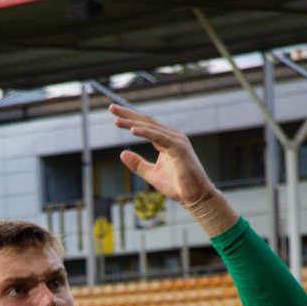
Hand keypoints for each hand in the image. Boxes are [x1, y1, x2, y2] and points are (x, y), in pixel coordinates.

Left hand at [110, 104, 237, 236]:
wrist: (196, 197)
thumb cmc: (177, 186)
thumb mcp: (151, 174)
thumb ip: (138, 164)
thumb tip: (122, 153)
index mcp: (165, 140)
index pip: (145, 125)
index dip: (130, 119)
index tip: (114, 114)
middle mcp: (172, 136)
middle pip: (147, 121)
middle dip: (128, 114)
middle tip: (111, 108)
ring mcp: (177, 141)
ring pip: (151, 128)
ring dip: (133, 123)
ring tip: (117, 121)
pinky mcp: (180, 148)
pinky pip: (160, 138)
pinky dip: (146, 133)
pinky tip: (133, 130)